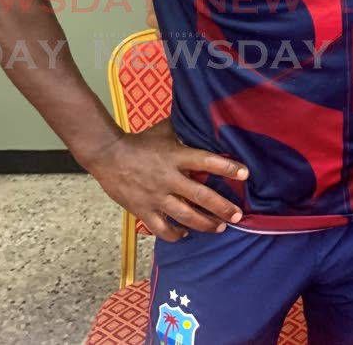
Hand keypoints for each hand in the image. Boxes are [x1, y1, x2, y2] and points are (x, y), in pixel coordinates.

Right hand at [84, 119, 248, 241]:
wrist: (107, 155)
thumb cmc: (140, 141)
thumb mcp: (166, 130)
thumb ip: (186, 129)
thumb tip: (207, 119)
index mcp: (176, 156)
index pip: (207, 161)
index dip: (227, 168)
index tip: (245, 174)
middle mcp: (169, 178)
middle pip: (201, 196)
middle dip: (222, 207)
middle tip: (237, 215)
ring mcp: (156, 197)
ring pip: (185, 216)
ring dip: (205, 224)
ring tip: (220, 228)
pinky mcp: (143, 210)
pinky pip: (162, 228)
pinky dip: (175, 234)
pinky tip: (184, 234)